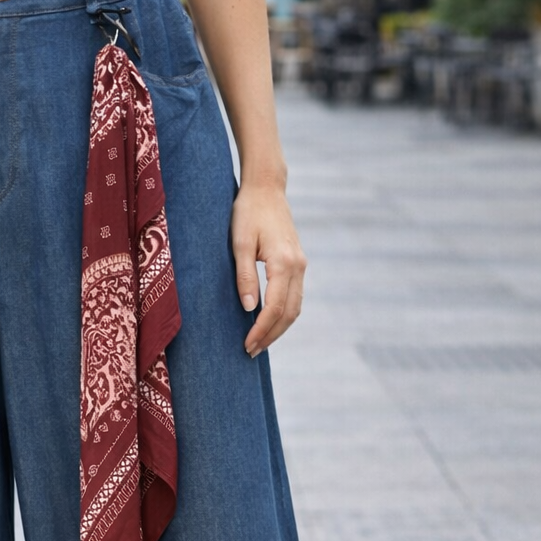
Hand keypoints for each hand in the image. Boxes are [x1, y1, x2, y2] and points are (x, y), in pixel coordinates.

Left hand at [231, 182, 306, 356]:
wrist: (266, 189)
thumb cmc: (247, 212)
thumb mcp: (240, 243)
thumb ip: (245, 276)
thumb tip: (250, 309)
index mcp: (284, 262)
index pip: (275, 307)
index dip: (262, 330)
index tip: (247, 345)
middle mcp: (298, 266)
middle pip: (290, 313)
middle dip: (271, 335)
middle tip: (251, 351)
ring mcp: (301, 265)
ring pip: (296, 307)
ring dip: (279, 328)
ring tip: (259, 342)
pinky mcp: (298, 263)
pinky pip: (295, 296)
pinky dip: (284, 314)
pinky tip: (268, 322)